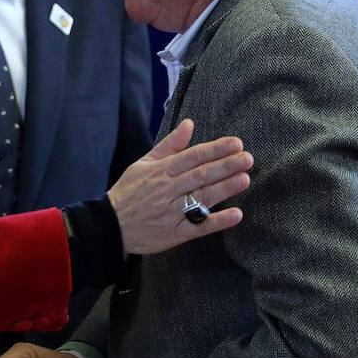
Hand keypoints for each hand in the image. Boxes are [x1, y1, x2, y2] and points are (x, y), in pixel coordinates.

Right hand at [108, 119, 251, 254]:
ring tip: (245, 179)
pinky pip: (199, 226)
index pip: (192, 156)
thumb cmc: (129, 191)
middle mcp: (167, 190)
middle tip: (247, 159)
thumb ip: (169, 145)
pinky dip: (218, 221)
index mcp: (160, 171)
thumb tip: (189, 124)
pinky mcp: (175, 233)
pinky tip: (236, 214)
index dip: (215, 149)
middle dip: (226, 166)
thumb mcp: (144, 163)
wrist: (110, 225)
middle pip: (200, 175)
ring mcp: (172, 212)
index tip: (236, 143)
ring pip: (202, 198)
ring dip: (225, 188)